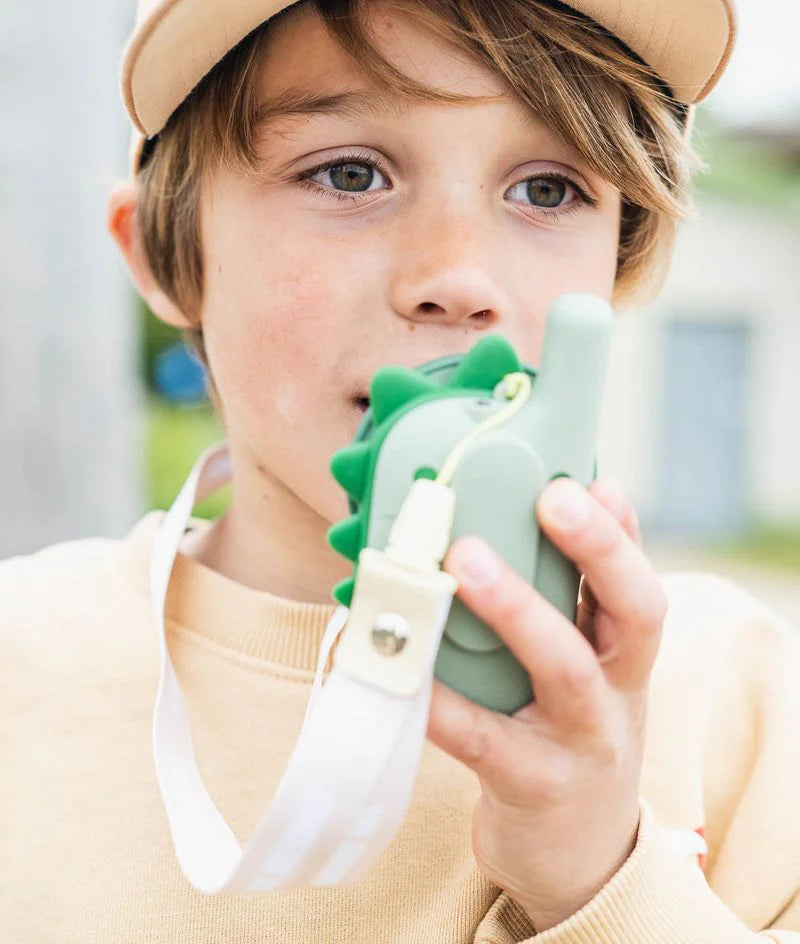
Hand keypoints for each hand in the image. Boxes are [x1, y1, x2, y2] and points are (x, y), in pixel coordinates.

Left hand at [426, 477, 666, 932]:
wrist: (579, 857)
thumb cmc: (567, 734)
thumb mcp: (590, 672)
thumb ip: (566, 606)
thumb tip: (524, 514)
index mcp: (626, 655)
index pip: (639, 579)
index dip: (621, 530)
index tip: (590, 479)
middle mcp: (619, 691)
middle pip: (634, 613)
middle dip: (598, 549)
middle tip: (552, 495)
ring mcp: (583, 742)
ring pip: (563, 667)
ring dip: (516, 606)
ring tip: (463, 560)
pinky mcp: (534, 787)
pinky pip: (485, 739)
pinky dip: (444, 700)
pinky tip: (405, 668)